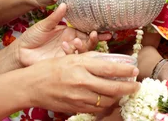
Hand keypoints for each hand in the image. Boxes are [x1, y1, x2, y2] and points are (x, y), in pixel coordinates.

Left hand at [12, 4, 108, 66]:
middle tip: (96, 35)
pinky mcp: (62, 62)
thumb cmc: (32, 37)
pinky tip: (65, 46)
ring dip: (84, 46)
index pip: (86, 31)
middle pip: (88, 42)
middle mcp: (71, 43)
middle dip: (94, 39)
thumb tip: (64, 4)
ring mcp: (67, 53)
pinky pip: (72, 59)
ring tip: (78, 41)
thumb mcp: (44, 25)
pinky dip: (71, 53)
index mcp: (69, 32)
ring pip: (83, 52)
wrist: (20, 52)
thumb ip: (55, 17)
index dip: (96, 30)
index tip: (105, 29)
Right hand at [25, 52, 139, 113]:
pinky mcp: (76, 108)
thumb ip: (91, 59)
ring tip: (123, 92)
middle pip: (113, 88)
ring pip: (107, 101)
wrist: (31, 86)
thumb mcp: (71, 57)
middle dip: (129, 88)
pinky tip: (109, 99)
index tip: (135, 70)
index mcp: (81, 66)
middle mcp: (82, 82)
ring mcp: (79, 98)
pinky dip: (106, 104)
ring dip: (118, 97)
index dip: (126, 70)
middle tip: (136, 85)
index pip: (110, 68)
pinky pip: (97, 109)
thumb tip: (110, 60)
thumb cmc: (50, 69)